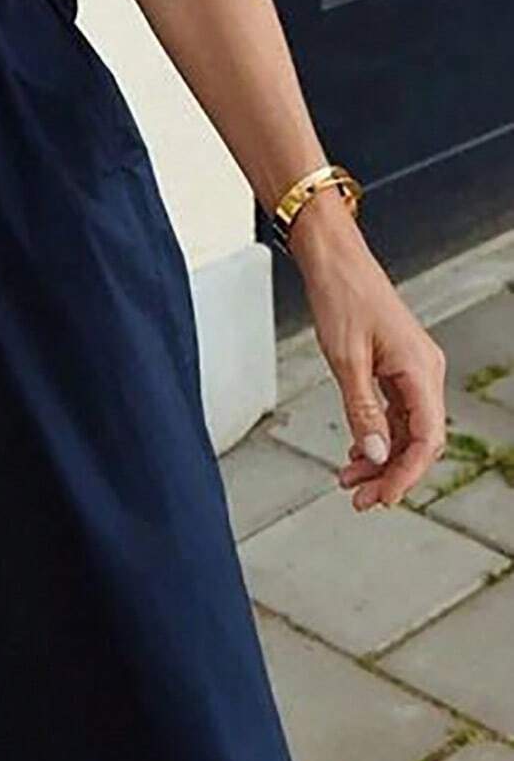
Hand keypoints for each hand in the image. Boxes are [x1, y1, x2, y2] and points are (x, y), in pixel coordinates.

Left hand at [288, 190, 447, 509]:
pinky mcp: (397, 367)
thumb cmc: (341, 298)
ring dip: (379, 458)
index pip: (427, 440)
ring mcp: (412, 370)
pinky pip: (395, 412)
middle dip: (390, 473)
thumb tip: (373, 454)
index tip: (380, 498)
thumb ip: (361, 410)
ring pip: (405, 430)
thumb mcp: (345, 360)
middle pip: (419, 440)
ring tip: (348, 482)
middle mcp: (426, 373)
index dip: (405, 475)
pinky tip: (355, 453)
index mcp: (422, 371)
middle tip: (357, 499)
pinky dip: (375, 435)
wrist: (334, 260)